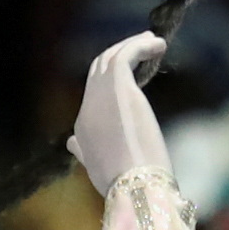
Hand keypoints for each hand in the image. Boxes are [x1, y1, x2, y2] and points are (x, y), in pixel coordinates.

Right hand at [71, 31, 170, 194]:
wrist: (134, 188)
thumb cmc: (126, 186)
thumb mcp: (98, 169)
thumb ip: (85, 152)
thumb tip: (70, 142)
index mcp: (83, 128)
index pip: (93, 92)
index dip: (112, 79)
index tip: (136, 72)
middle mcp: (88, 107)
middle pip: (98, 68)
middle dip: (119, 55)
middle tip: (142, 47)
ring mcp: (101, 96)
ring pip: (109, 57)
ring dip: (131, 45)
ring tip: (153, 41)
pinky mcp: (119, 87)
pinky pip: (125, 54)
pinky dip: (139, 45)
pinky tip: (158, 44)